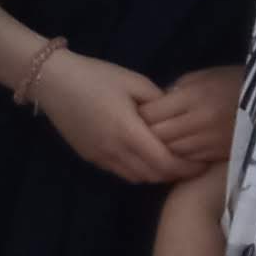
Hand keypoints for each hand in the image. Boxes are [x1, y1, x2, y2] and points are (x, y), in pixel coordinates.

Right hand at [32, 50, 198, 184]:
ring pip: (138, 178)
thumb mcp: (134, 81)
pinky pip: (121, 172)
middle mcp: (114, 151)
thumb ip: (159, 102)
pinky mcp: (90, 157)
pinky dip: (139, 171)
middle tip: (193, 163)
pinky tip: (145, 157)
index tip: (203, 161)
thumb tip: (175, 117)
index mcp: (128, 131)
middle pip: (154, 176)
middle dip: (176, 173)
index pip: (166, 162)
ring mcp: (100, 157)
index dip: (187, 167)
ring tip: (171, 161)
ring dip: (157, 174)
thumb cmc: (95, 76)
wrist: (52, 81)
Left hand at [140, 70, 232, 171]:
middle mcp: (201, 120)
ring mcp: (212, 140)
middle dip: (145, 136)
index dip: (138, 117)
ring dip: (161, 150)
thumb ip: (177, 91)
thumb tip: (154, 105)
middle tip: (139, 134)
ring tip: (154, 145)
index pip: (151, 113)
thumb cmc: (235, 82)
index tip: (135, 116)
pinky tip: (175, 153)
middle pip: (158, 136)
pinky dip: (179, 159)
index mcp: (194, 96)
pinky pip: (190, 161)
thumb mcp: (204, 76)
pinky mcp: (221, 155)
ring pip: (172, 152)